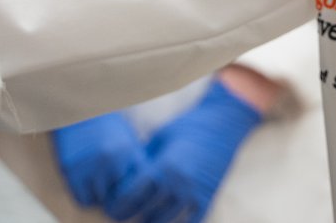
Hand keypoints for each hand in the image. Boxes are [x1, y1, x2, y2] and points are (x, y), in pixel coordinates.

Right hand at [51, 111, 145, 208]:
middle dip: (118, 197)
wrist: (80, 106)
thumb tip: (142, 190)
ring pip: (100, 200)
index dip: (135, 195)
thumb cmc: (108, 124)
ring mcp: (88, 165)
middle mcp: (110, 160)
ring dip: (102, 197)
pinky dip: (87, 196)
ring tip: (102, 184)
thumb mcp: (128, 140)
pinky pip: (83, 199)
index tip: (132, 195)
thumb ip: (135, 164)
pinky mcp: (70, 169)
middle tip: (116, 192)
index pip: (137, 188)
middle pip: (118, 197)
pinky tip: (90, 184)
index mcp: (128, 151)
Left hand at [103, 79, 264, 222]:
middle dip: (130, 214)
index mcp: (163, 166)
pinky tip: (166, 218)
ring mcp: (194, 194)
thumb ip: (144, 161)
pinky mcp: (207, 198)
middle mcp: (178, 183)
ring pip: (163, 222)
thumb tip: (126, 178)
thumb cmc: (189, 126)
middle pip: (145, 212)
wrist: (223, 122)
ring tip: (144, 213)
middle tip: (123, 213)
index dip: (118, 204)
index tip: (112, 205)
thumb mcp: (160, 138)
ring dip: (150, 220)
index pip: (131, 195)